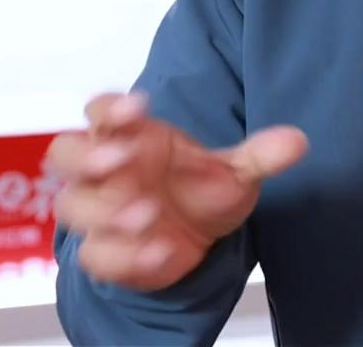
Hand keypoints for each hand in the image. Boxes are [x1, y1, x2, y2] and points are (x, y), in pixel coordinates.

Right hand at [50, 92, 307, 292]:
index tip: (138, 108)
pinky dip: (125, 255)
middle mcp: (107, 171)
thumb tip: (297, 141)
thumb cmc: (199, 192)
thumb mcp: (235, 172)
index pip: (102, 111)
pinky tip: (160, 251)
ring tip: (148, 214)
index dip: (112, 107)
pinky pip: (97, 255)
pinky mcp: (106, 253)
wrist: (197, 243)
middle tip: (121, 160)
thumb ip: (260, 156)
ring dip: (105, 210)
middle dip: (87, 156)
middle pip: (65, 153)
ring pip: (72, 206)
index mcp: (132, 137)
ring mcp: (100, 212)